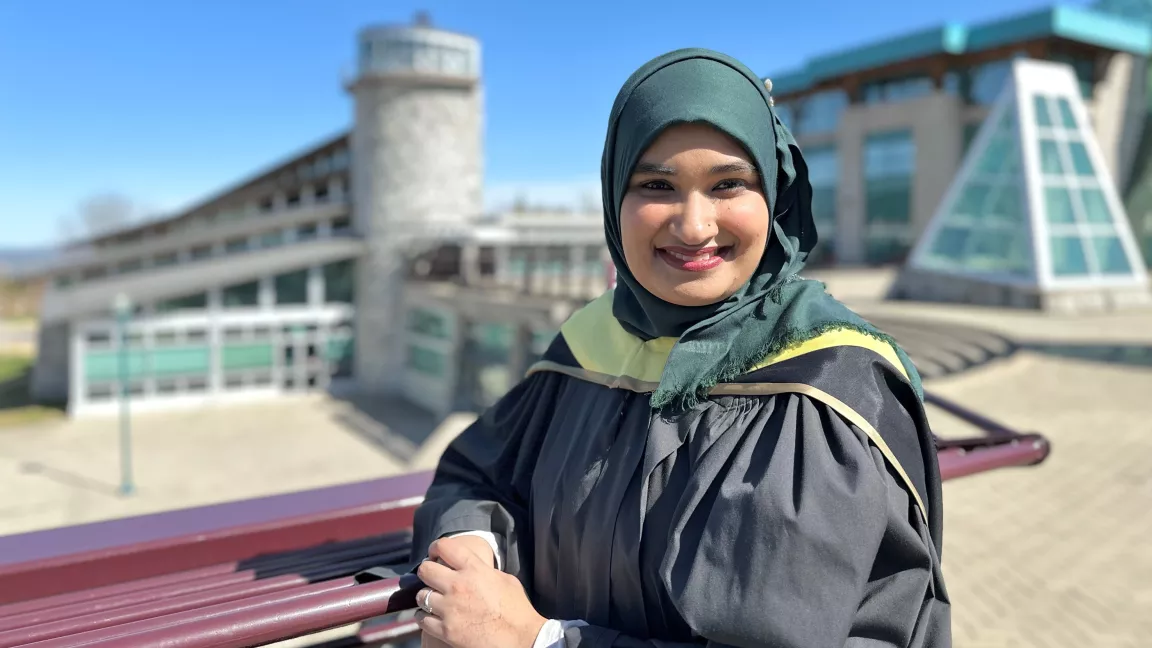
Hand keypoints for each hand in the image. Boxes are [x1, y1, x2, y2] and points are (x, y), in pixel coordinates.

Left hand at [415, 537, 545, 647]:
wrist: (521, 639)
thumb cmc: (518, 610)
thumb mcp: (505, 579)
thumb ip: (484, 571)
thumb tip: (475, 568)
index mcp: (475, 570)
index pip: (444, 547)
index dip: (436, 548)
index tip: (435, 553)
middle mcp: (458, 586)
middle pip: (425, 570)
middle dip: (427, 572)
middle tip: (432, 578)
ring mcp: (450, 609)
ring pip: (421, 595)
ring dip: (426, 597)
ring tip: (434, 601)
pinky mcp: (446, 630)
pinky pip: (422, 619)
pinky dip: (425, 618)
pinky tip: (432, 617)